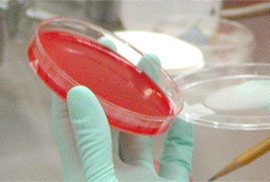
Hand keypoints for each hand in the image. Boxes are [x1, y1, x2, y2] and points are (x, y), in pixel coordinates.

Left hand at [51, 39, 193, 180]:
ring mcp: (141, 180)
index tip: (85, 58)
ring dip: (150, 103)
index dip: (71, 89)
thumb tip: (77, 93)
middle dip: (118, 87)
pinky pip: (177, 159)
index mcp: (84, 171)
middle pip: (112, 122)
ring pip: (144, 134)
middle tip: (125, 56)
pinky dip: (182, 138)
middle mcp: (111, 172)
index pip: (70, 123)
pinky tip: (183, 116)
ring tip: (155, 69)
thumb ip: (92, 141)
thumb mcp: (100, 179)